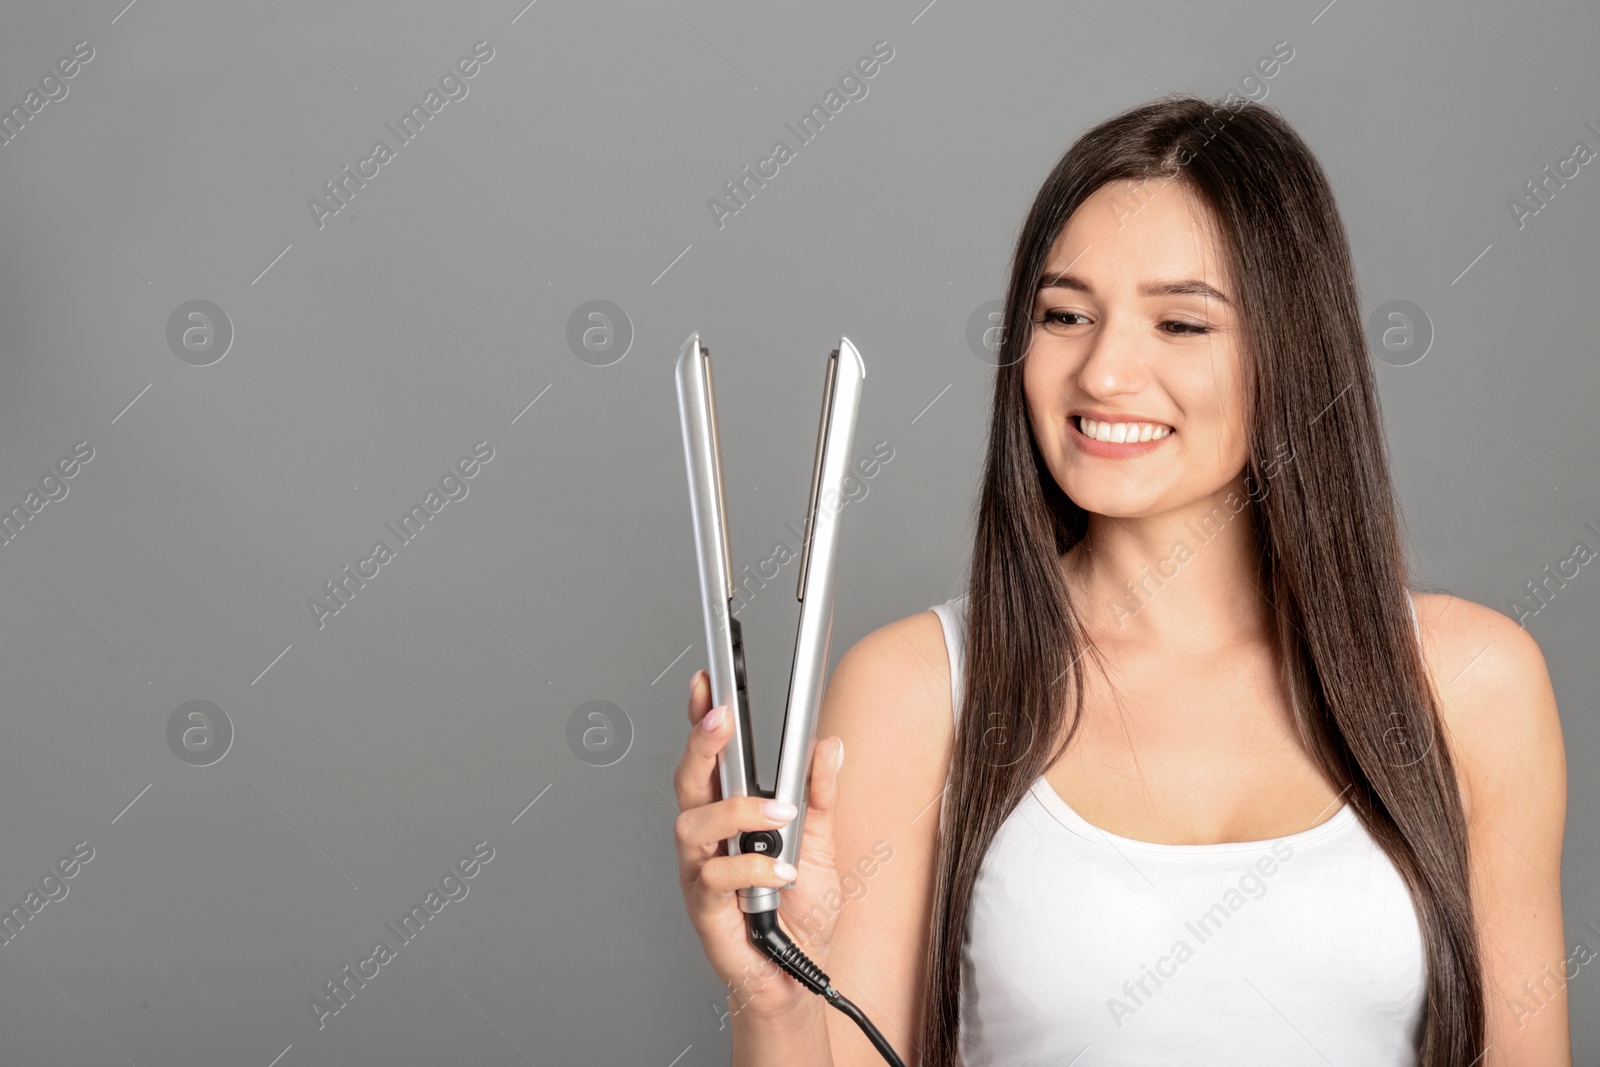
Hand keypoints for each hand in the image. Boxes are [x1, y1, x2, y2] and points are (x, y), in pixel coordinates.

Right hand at [674, 668, 847, 1021]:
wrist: (797, 973)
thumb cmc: (799, 909)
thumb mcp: (822, 842)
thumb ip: (822, 794)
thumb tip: (827, 745)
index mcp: (730, 813)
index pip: (711, 757)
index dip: (702, 718)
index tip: (708, 681)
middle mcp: (708, 837)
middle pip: (688, 779)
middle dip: (702, 743)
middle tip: (724, 719)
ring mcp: (701, 872)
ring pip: (692, 824)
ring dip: (737, 811)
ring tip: (779, 812)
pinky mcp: (705, 909)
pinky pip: (715, 878)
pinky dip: (751, 868)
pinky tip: (781, 871)